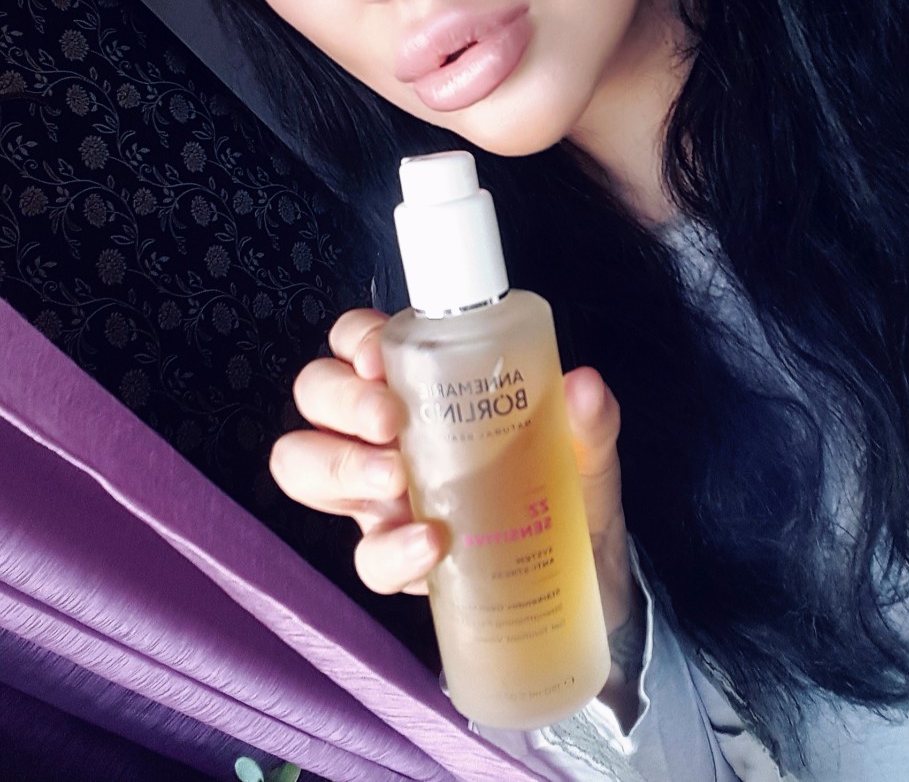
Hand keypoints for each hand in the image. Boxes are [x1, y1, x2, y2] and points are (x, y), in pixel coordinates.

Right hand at [269, 309, 636, 649]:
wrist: (588, 582)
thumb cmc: (571, 491)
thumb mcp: (587, 450)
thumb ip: (590, 419)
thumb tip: (583, 385)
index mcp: (425, 385)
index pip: (357, 341)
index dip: (353, 340)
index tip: (379, 358)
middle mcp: (388, 433)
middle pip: (315, 393)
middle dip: (340, 401)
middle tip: (390, 422)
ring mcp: (382, 496)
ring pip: (305, 465)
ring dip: (339, 465)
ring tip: (396, 480)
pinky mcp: (396, 558)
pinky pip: (364, 555)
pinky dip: (390, 550)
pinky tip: (430, 544)